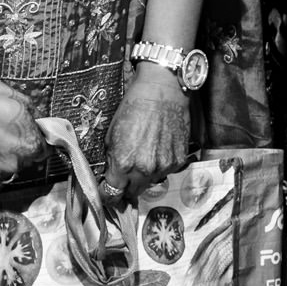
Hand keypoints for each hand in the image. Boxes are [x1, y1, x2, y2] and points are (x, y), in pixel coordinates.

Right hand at [0, 79, 48, 193]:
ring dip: (3, 163)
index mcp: (32, 144)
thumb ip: (33, 116)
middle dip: (19, 151)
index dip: (36, 142)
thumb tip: (39, 123)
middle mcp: (18, 164)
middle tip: (3, 138)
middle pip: (26, 162)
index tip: (27, 137)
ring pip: (9, 172)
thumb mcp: (19, 100)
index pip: (44, 150)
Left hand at [104, 64, 190, 198]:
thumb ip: (111, 159)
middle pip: (133, 193)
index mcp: (123, 164)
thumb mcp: (112, 134)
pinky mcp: (179, 160)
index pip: (112, 194)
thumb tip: (112, 175)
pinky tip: (159, 149)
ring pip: (151, 182)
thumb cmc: (133, 107)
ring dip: (145, 176)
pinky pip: (166, 171)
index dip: (108, 195)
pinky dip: (161, 165)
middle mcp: (144, 170)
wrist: (163, 90)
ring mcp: (164, 166)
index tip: (107, 193)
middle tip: (125, 178)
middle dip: (127, 187)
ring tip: (145, 155)